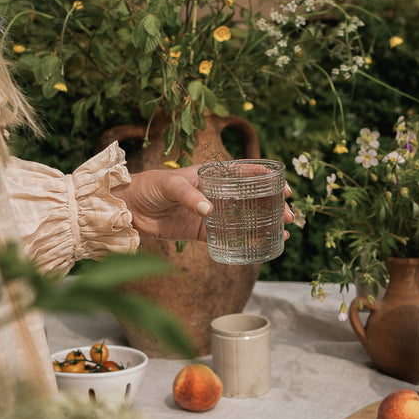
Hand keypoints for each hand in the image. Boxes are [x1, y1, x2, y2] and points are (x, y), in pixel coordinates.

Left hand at [113, 168, 293, 242]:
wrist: (128, 208)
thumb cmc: (149, 186)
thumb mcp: (169, 184)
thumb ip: (188, 196)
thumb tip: (208, 210)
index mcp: (211, 175)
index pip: (245, 173)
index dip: (267, 178)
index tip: (284, 186)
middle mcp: (215, 193)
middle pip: (251, 197)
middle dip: (272, 205)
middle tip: (289, 216)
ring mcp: (209, 213)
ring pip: (243, 218)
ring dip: (263, 224)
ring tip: (283, 232)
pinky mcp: (200, 231)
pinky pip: (226, 237)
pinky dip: (243, 242)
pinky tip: (259, 246)